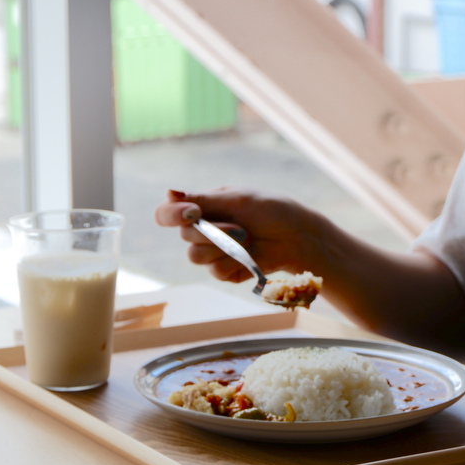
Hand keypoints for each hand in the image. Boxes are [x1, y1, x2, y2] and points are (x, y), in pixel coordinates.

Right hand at [153, 188, 317, 282]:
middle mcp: (201, 231)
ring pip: (196, 256)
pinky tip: (251, 255)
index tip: (192, 213)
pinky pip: (215, 271)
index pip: (166, 214)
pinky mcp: (224, 271)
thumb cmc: (270, 209)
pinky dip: (235, 262)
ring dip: (224, 247)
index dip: (171, 215)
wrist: (297, 236)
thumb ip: (202, 200)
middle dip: (213, 232)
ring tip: (248, 239)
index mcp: (200, 209)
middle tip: (241, 228)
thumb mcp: (236, 199)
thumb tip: (169, 193)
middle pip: (184, 237)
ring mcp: (211, 253)